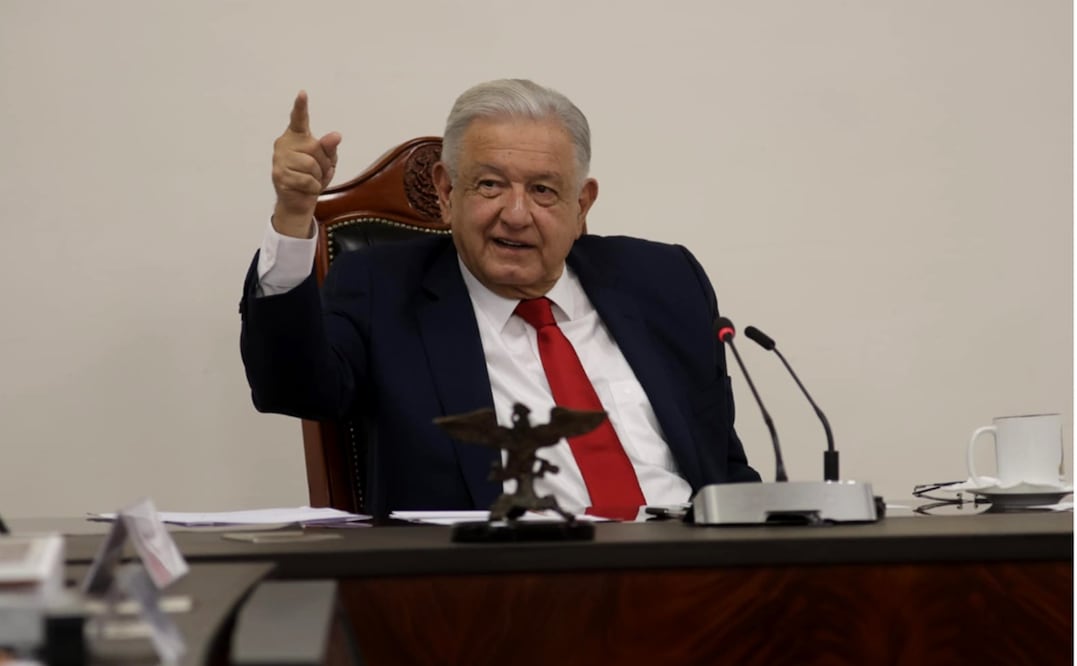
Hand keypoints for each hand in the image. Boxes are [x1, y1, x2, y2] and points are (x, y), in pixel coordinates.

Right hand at [270, 91, 341, 236]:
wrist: (300, 201)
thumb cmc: (313, 176)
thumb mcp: (327, 161)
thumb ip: (330, 147)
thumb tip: (336, 135)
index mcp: (296, 136)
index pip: (299, 119)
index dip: (301, 106)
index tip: (303, 93)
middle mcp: (284, 144)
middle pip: (315, 147)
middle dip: (323, 163)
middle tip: (317, 172)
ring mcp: (279, 159)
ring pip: (311, 165)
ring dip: (318, 177)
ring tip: (310, 180)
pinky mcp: (279, 175)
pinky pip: (307, 180)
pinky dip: (313, 187)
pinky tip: (305, 188)